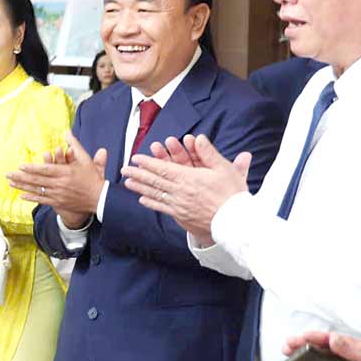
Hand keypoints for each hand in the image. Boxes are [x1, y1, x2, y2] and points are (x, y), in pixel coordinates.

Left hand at [9, 131, 107, 226]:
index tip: (21, 166)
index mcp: (65, 173)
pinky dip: (31, 198)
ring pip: (37, 190)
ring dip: (22, 187)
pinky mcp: (58, 202)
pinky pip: (42, 200)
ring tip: (10, 183)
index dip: (32, 169)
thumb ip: (75, 145)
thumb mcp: (85, 159)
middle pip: (37, 180)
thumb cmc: (92, 178)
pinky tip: (21, 195)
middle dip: (20, 177)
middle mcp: (59, 184)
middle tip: (8, 174)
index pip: (45, 170)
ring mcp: (57, 195)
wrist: (99, 198)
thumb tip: (67, 131)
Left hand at [123, 135, 250, 243]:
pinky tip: (142, 199)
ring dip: (140, 187)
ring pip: (155, 194)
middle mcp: (180, 192)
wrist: (235, 223)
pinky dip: (151, 203)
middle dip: (138, 174)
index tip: (136, 158)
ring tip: (128, 182)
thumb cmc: (232, 195)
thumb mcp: (224, 169)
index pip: (163, 168)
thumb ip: (209, 153)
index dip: (148, 163)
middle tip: (125, 169)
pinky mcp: (181, 216)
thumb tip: (200, 138)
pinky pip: (162, 208)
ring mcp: (179, 205)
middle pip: (155, 181)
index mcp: (189, 179)